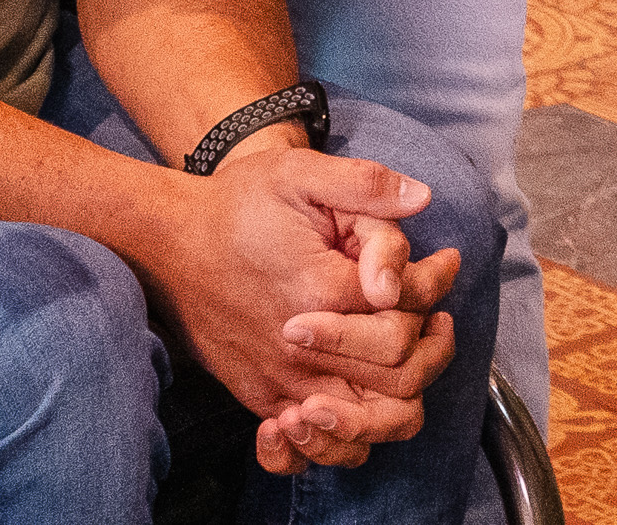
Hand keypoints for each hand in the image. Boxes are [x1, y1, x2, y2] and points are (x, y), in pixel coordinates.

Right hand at [139, 131, 459, 469]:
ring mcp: (279, 379)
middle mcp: (300, 349)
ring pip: (365, 423)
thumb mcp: (302, 173)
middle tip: (439, 317)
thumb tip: (421, 198)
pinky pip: (317, 443)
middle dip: (430, 347)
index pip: (404, 314)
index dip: (434, 284)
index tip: (445, 261)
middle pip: (398, 377)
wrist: (170, 244)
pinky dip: (351, 431)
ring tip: (412, 354)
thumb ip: (366, 185)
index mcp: (320, 291)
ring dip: (400, 394)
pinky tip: (365, 390)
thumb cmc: (239, 205)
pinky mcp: (261, 396)